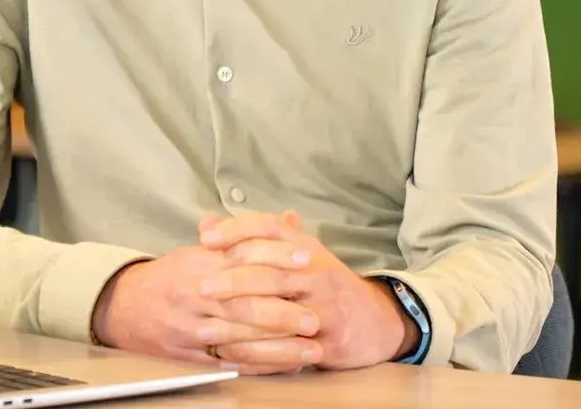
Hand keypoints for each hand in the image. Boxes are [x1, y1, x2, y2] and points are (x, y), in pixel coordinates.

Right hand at [91, 245, 322, 374]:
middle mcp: (197, 295)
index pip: (244, 257)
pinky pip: (229, 363)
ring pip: (240, 339)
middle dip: (282, 314)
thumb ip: (247, 237)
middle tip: (315, 318)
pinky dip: (259, 366)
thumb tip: (289, 218)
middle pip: (244, 304)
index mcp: (202, 264)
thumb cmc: (171, 277)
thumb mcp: (201, 250)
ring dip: (278, 347)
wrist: (122, 305)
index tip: (307, 261)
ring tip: (310, 350)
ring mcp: (192, 327)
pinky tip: (285, 367)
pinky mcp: (189, 355)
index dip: (277, 258)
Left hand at [199, 210, 414, 370]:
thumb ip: (255, 241)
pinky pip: (287, 350)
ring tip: (207, 331)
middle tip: (202, 288)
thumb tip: (207, 222)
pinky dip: (256, 356)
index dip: (237, 229)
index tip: (206, 237)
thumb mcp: (298, 255)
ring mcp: (326, 308)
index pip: (271, 228)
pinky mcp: (329, 341)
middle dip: (234, 281)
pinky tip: (229, 358)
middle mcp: (317, 273)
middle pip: (272, 272)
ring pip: (278, 315)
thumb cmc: (326, 286)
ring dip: (240, 325)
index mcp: (306, 248)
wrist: (378, 320)